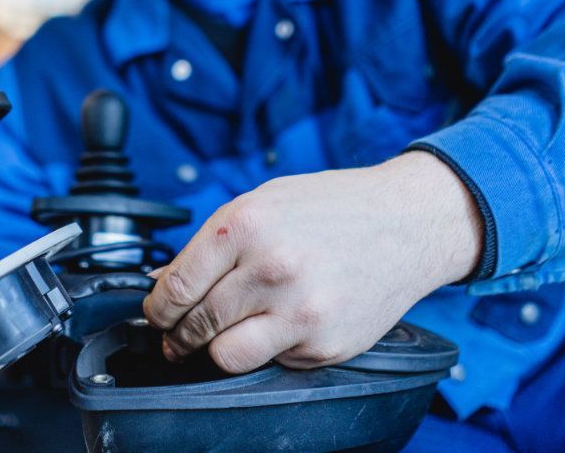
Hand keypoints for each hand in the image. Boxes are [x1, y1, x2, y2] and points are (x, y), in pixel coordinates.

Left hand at [142, 151, 482, 373]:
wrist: (407, 222)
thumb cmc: (333, 207)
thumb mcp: (263, 202)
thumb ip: (211, 243)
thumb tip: (163, 283)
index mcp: (246, 225)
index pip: (175, 288)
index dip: (157, 309)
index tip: (158, 314)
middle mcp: (271, 269)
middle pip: (196, 325)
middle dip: (180, 333)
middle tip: (180, 332)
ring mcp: (300, 312)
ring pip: (225, 356)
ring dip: (217, 348)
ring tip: (223, 335)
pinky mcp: (325, 344)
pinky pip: (272, 362)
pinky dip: (269, 349)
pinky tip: (282, 323)